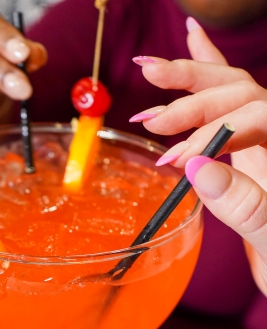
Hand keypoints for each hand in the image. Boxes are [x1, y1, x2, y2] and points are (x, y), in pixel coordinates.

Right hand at [131, 20, 266, 294]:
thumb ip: (243, 204)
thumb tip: (196, 167)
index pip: (251, 115)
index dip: (209, 133)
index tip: (175, 161)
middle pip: (238, 89)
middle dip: (192, 88)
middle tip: (150, 96)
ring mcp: (264, 138)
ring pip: (231, 88)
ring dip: (190, 76)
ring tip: (150, 69)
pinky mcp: (251, 147)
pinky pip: (230, 102)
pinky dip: (207, 77)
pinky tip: (192, 47)